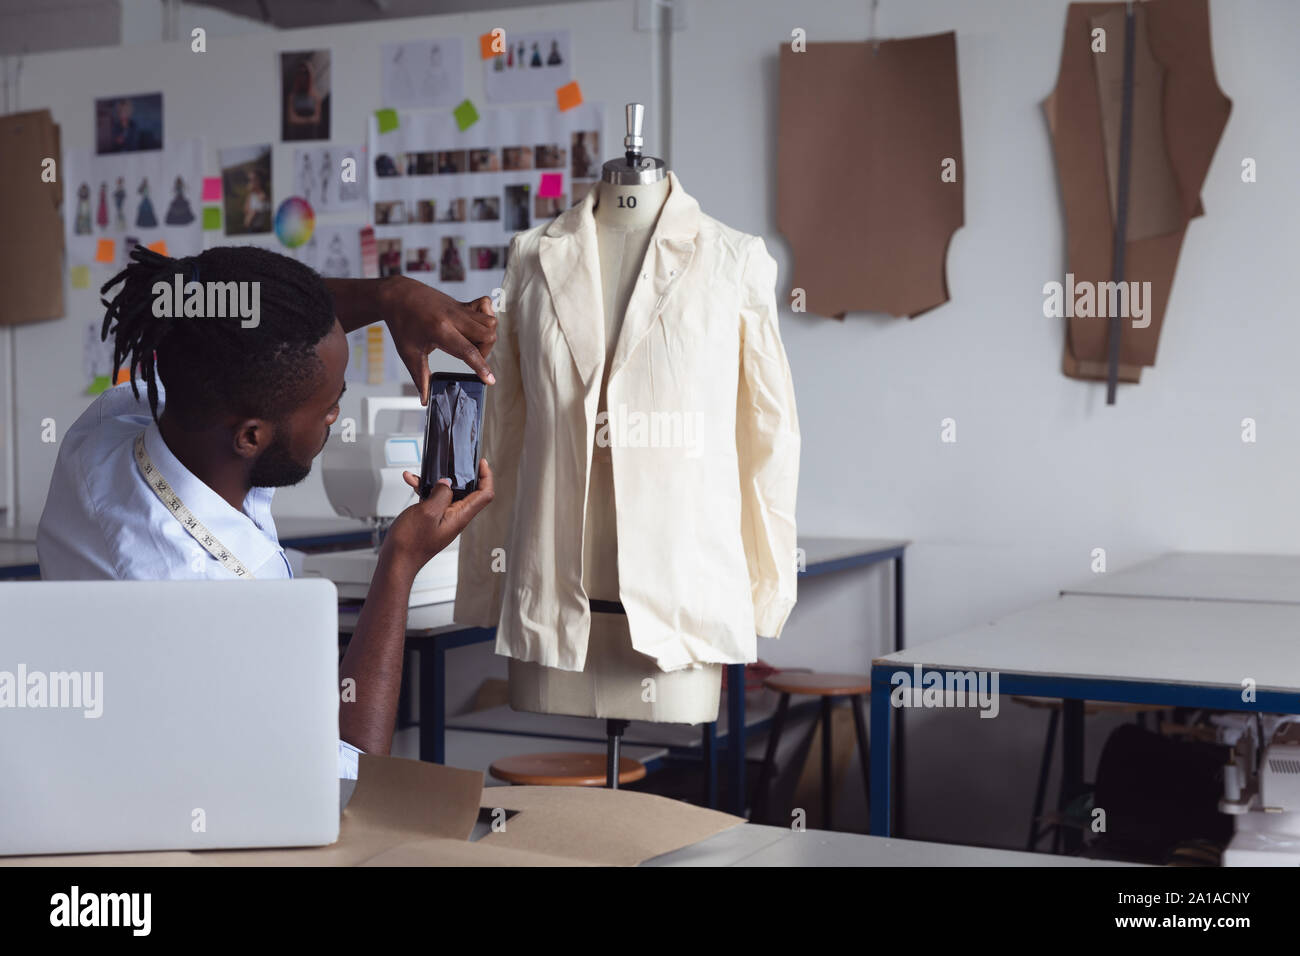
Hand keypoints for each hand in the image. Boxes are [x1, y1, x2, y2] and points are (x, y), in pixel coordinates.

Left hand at [382, 276, 497, 401]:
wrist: (397, 295)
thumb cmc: (402, 323)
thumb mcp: (409, 353)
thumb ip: (420, 378)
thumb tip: (425, 399)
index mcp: (440, 330)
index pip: (468, 351)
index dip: (481, 367)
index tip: (490, 380)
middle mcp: (454, 318)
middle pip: (487, 335)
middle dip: (486, 351)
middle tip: (472, 357)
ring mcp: (460, 309)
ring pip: (490, 321)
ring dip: (488, 337)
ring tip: (472, 344)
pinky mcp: (463, 304)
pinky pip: (486, 306)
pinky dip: (488, 316)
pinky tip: (475, 326)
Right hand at [382, 459, 494, 568]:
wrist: (396, 561)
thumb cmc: (410, 543)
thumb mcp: (427, 512)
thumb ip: (441, 494)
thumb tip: (446, 483)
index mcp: (460, 517)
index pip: (484, 494)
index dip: (487, 477)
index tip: (481, 463)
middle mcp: (455, 518)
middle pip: (468, 491)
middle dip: (459, 474)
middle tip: (452, 461)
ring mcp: (443, 519)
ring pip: (446, 493)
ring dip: (435, 481)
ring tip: (420, 473)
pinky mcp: (431, 520)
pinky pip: (433, 500)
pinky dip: (424, 490)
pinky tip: (412, 483)